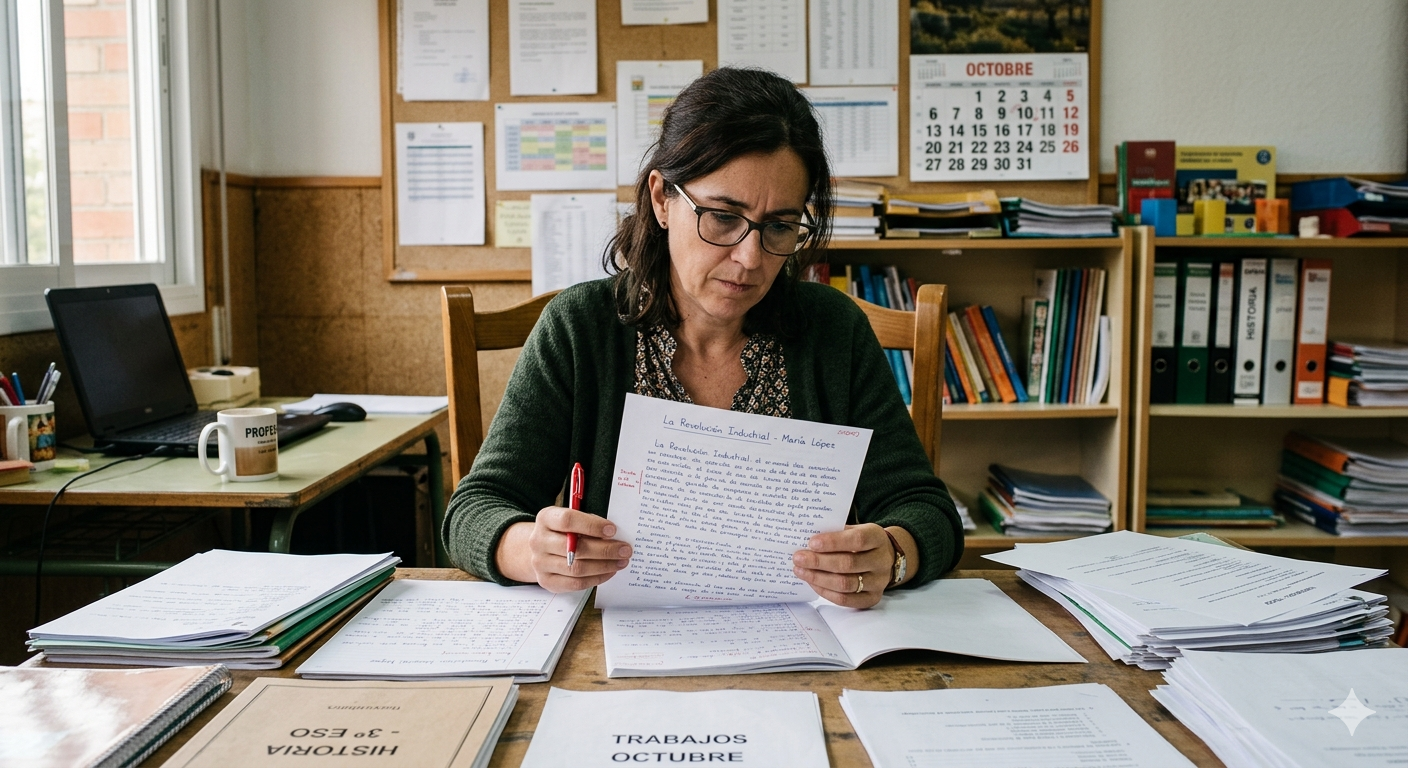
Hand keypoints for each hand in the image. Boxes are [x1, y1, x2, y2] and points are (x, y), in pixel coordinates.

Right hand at [496, 507, 631, 592]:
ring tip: (621, 561)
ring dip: (604, 566)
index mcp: (545, 518)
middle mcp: (539, 541)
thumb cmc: (563, 531)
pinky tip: (609, 571)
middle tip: (625, 549)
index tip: (612, 530)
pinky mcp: (547, 581)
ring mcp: (540, 563)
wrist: (541, 549)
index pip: (567, 521)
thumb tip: (614, 534)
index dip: (592, 525)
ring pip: (577, 568)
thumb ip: (588, 522)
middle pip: (575, 548)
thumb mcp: (572, 519)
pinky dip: (596, 578)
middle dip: (605, 550)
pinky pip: (575, 583)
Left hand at [792, 523, 892, 608]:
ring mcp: (879, 582)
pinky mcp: (872, 598)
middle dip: (819, 562)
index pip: (857, 540)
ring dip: (818, 578)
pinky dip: (825, 591)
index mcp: (877, 538)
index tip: (812, 543)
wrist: (885, 557)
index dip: (833, 542)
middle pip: (849, 564)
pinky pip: (845, 600)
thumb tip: (806, 540)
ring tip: (800, 571)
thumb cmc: (862, 542)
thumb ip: (835, 533)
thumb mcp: (854, 530)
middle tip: (798, 558)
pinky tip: (812, 582)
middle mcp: (881, 561)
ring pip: (845, 584)